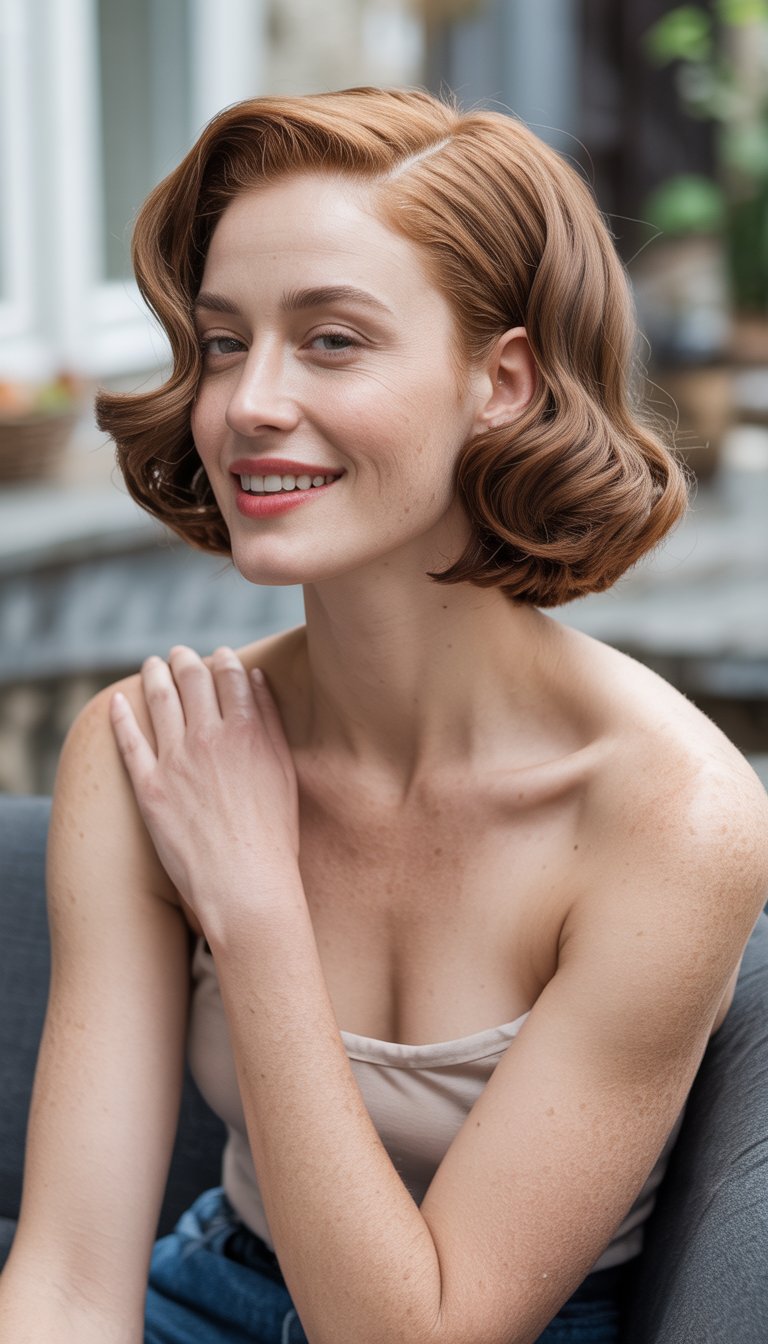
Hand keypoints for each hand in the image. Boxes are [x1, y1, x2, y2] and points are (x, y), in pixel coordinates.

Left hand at [109, 646, 299, 927]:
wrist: (245, 883)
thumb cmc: (274, 835)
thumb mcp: (284, 771)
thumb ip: (270, 721)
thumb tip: (255, 679)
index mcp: (246, 730)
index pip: (229, 676)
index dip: (222, 660)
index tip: (217, 655)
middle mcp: (208, 736)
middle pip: (191, 679)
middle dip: (184, 659)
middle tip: (179, 653)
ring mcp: (175, 760)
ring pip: (159, 700)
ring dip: (155, 675)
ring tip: (152, 665)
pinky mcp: (149, 786)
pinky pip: (129, 740)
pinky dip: (121, 716)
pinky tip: (117, 702)